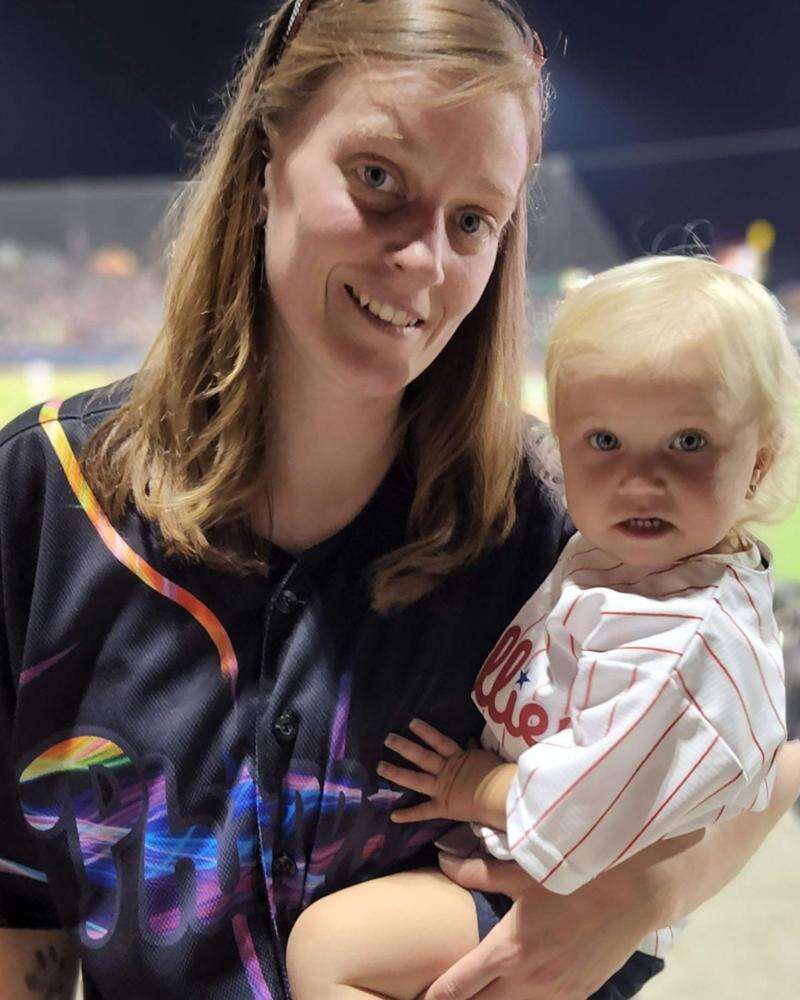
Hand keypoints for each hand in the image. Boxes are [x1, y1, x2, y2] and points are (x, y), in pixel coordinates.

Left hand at [377, 718, 508, 825]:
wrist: (503, 796)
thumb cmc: (501, 775)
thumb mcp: (487, 756)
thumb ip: (475, 749)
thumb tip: (470, 739)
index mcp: (459, 757)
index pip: (439, 740)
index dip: (426, 731)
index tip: (412, 722)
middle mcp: (446, 770)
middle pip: (420, 756)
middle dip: (403, 747)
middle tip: (388, 738)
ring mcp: (442, 788)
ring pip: (415, 779)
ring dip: (396, 772)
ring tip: (380, 766)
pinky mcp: (443, 806)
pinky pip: (424, 812)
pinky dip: (409, 815)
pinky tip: (393, 816)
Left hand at [421, 852, 646, 999]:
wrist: (633, 893)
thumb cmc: (573, 877)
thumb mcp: (522, 872)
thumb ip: (477, 872)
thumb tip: (442, 859)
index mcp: (507, 951)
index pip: (457, 988)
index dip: (434, 997)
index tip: (417, 997)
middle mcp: (527, 981)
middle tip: (442, 997)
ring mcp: (555, 994)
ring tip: (479, 993)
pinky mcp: (577, 996)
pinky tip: (516, 993)